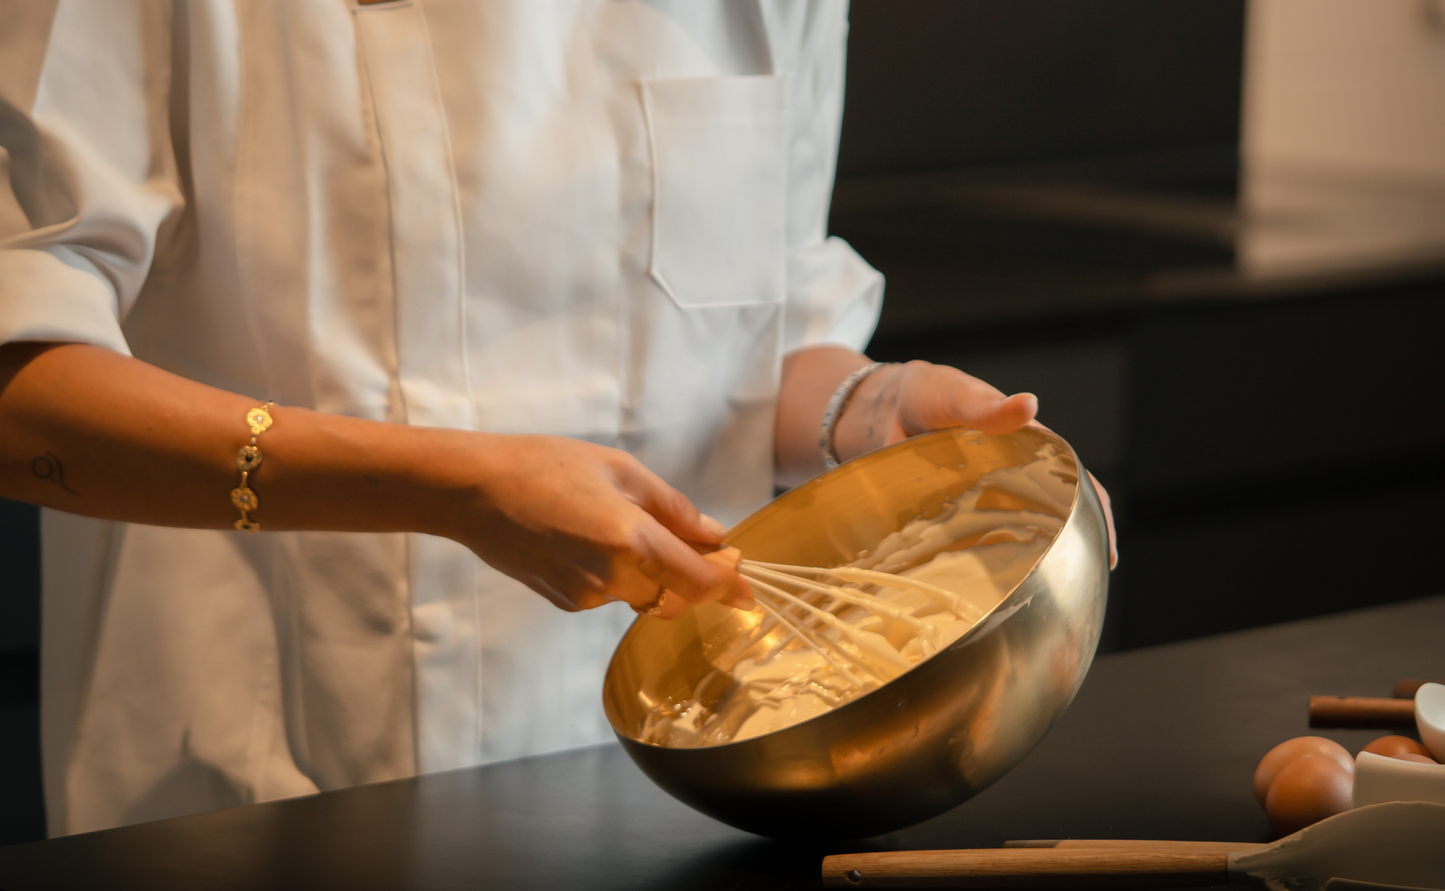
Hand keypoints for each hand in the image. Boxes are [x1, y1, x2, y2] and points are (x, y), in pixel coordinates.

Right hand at [448, 435, 753, 617]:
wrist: (474, 491)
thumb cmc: (545, 466)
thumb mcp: (620, 470)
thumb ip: (672, 508)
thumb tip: (713, 535)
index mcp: (630, 541)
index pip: (697, 581)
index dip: (729, 587)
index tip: (748, 590)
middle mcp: (611, 578)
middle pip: (675, 594)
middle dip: (691, 574)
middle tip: (699, 542)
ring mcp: (586, 596)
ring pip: (641, 593)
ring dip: (651, 571)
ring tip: (621, 521)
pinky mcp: (565, 601)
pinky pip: (610, 592)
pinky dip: (617, 572)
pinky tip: (588, 536)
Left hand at [838, 360, 1117, 567]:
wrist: (878, 407)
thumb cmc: (928, 393)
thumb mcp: (957, 395)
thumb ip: (988, 407)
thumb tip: (1030, 405)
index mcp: (1027, 448)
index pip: (1074, 484)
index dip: (1096, 517)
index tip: (1105, 553)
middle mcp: (1010, 479)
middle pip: (1048, 519)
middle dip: (1063, 551)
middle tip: (1070, 586)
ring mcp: (979, 501)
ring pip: (1008, 537)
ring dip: (1018, 564)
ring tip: (1028, 597)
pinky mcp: (946, 516)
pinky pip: (966, 544)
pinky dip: (974, 565)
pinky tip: (975, 591)